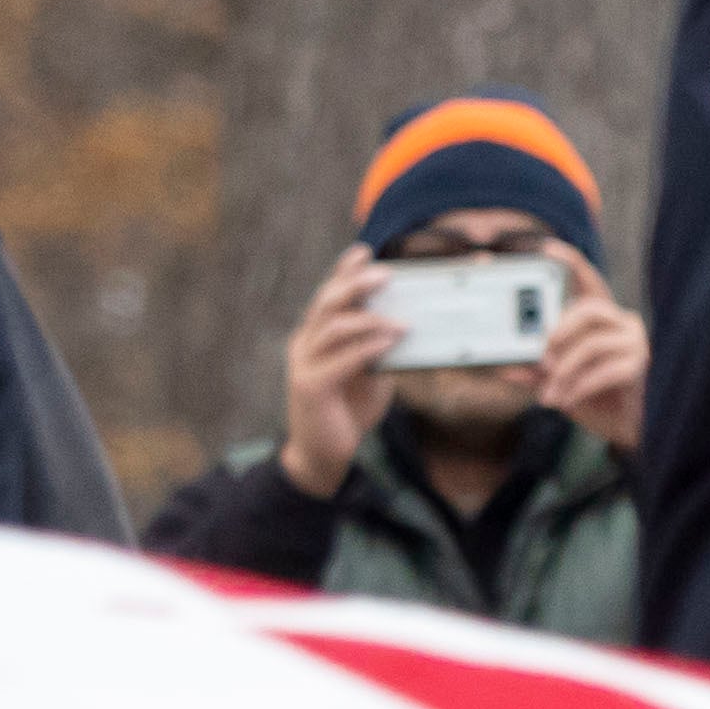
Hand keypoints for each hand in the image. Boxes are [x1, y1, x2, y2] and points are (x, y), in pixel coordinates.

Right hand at [274, 241, 400, 495]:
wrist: (322, 456)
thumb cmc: (347, 411)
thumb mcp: (369, 375)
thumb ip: (378, 352)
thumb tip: (405, 328)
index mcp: (315, 336)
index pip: (327, 295)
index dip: (342, 271)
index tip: (363, 252)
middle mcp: (305, 343)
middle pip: (326, 302)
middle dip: (355, 284)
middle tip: (385, 275)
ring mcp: (304, 364)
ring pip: (332, 327)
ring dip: (368, 318)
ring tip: (399, 319)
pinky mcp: (311, 387)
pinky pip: (340, 360)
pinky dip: (367, 348)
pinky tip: (390, 342)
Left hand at [539, 247, 649, 454]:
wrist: (631, 432)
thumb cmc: (600, 399)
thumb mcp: (563, 383)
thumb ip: (537, 372)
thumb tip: (506, 368)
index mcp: (604, 320)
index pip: (589, 281)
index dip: (570, 262)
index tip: (546, 248)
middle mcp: (623, 323)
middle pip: (589, 308)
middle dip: (559, 330)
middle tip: (540, 357)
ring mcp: (636, 343)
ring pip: (593, 343)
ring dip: (565, 370)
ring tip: (548, 394)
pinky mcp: (642, 366)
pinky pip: (606, 370)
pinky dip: (580, 387)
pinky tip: (566, 402)